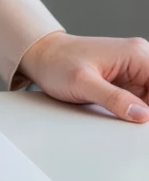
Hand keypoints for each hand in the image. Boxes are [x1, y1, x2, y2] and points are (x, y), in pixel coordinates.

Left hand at [18, 33, 148, 122]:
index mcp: (135, 54)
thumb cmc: (57, 63)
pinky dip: (140, 111)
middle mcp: (138, 59)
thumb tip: (142, 114)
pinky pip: (143, 99)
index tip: (145, 122)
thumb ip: (113, 99)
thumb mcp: (83, 83)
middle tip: (138, 126)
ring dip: (146, 112)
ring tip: (131, 123)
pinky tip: (130, 120)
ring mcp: (133, 70)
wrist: (42, 56)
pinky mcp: (126, 81)